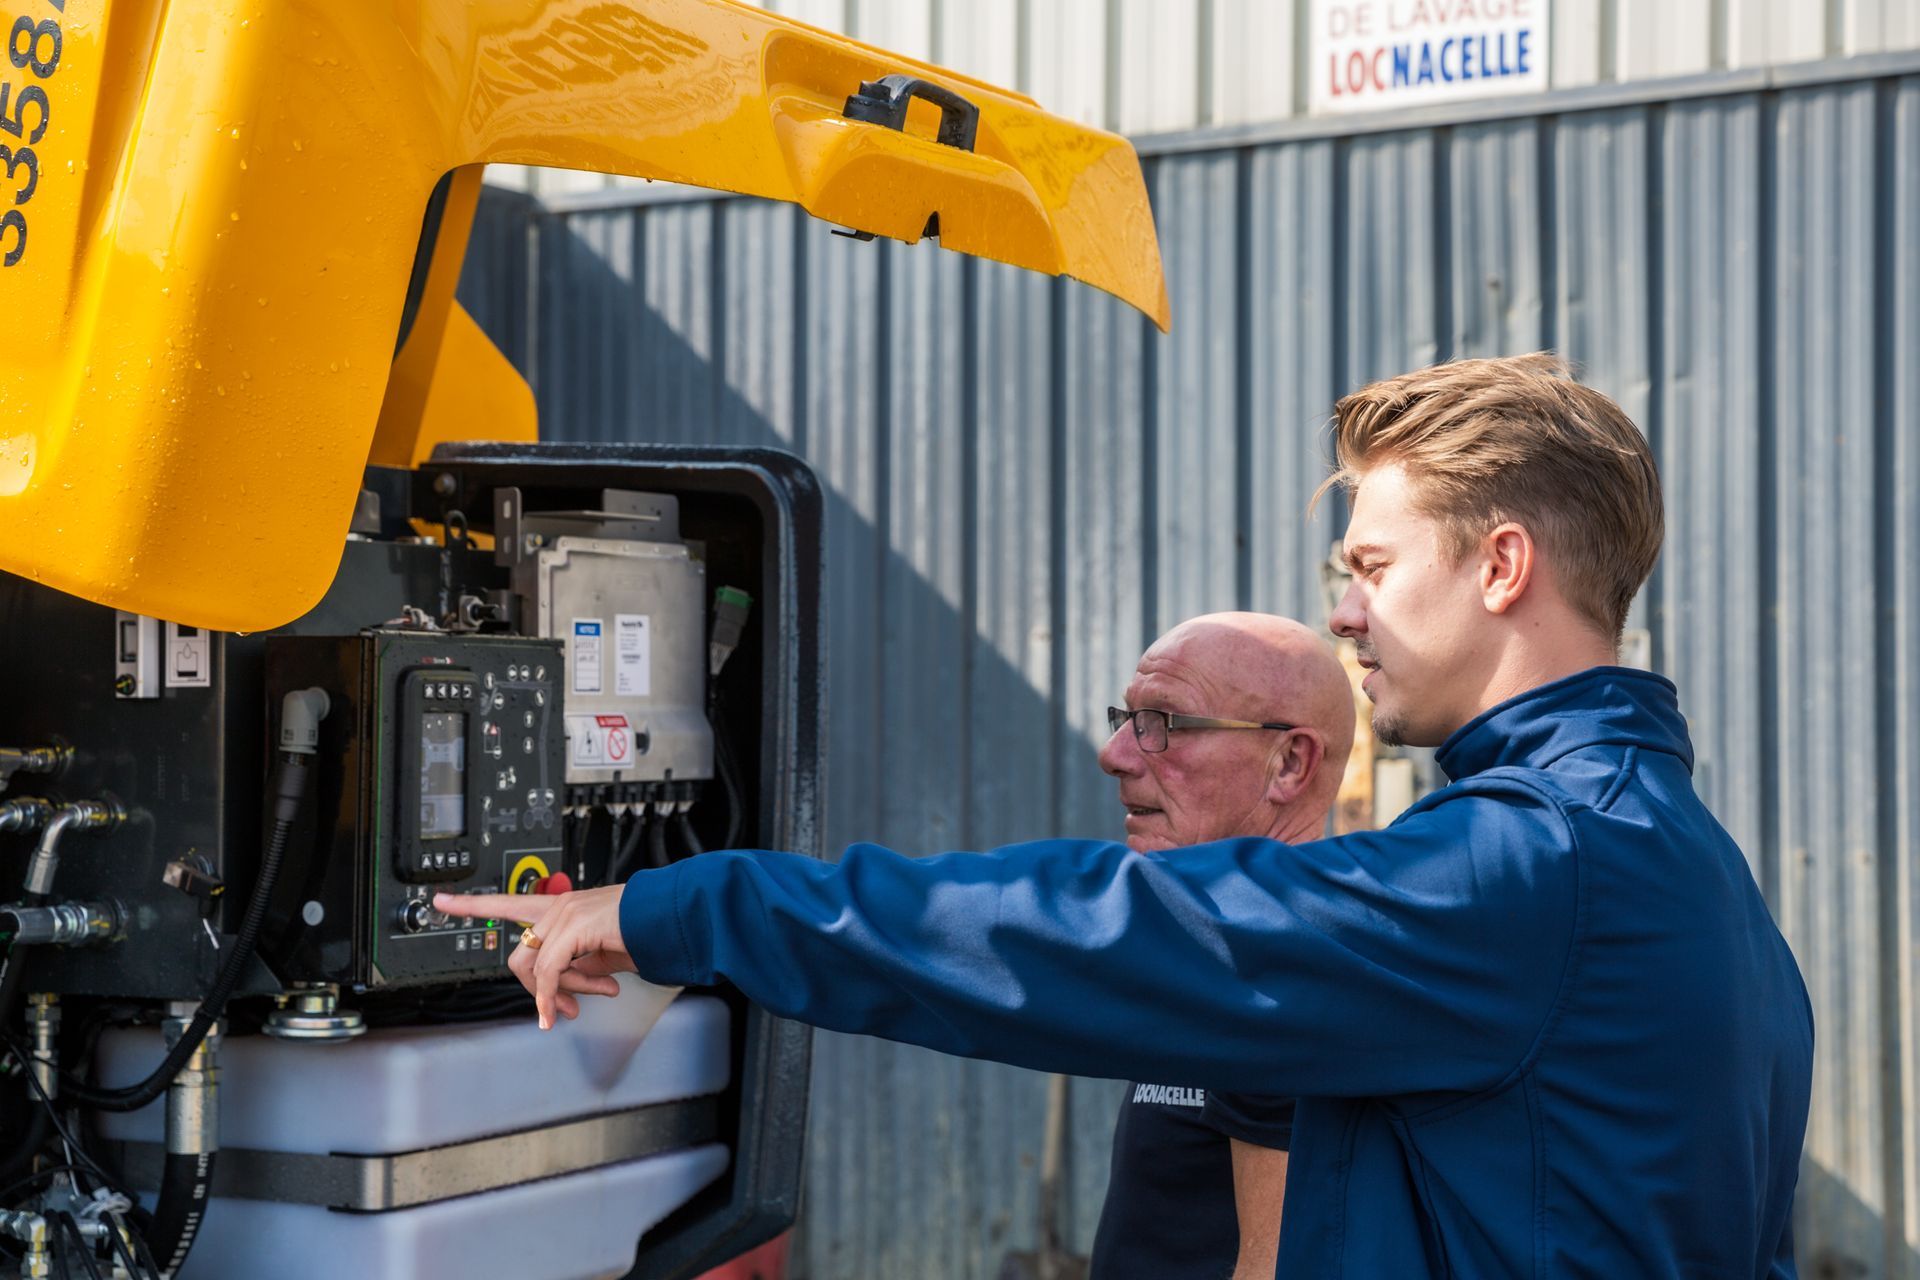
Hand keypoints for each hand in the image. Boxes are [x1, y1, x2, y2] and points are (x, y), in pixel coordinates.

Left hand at [434, 886, 635, 1029]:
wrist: (669, 921)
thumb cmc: (642, 934)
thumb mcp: (597, 957)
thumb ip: (572, 967)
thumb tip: (556, 993)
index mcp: (562, 908)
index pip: (507, 902)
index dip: (471, 904)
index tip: (441, 901)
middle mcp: (558, 905)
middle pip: (519, 958)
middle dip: (540, 990)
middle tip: (567, 1009)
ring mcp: (564, 912)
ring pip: (535, 968)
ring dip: (562, 992)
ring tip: (601, 991)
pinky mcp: (573, 925)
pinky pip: (548, 972)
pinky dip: (552, 997)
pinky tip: (562, 1011)